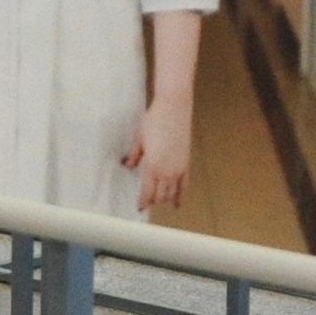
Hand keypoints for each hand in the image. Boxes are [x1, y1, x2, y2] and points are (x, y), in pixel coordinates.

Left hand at [126, 94, 193, 214]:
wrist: (174, 108)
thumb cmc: (155, 119)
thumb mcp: (139, 138)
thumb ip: (135, 155)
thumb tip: (129, 165)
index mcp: (153, 165)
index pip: (148, 192)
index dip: (143, 202)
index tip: (140, 207)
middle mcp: (167, 170)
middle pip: (160, 195)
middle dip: (153, 201)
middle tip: (147, 203)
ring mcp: (178, 167)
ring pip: (172, 192)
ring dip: (165, 199)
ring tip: (159, 201)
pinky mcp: (186, 162)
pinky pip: (184, 184)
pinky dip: (181, 195)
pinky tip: (178, 202)